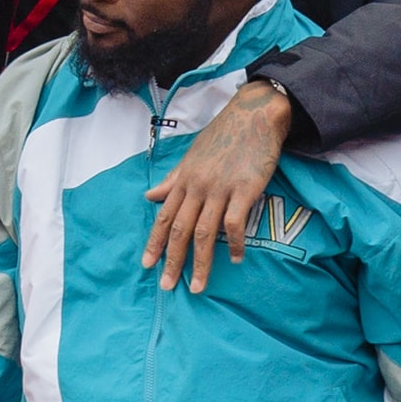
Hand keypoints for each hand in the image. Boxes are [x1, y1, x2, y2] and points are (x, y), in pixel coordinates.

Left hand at [143, 79, 293, 292]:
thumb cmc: (223, 135)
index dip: (154, 243)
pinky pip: (235, 223)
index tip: (146, 265)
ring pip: (204, 233)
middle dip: (172, 261)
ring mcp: (220, 189)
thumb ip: (172, 180)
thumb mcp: (192, 156)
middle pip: (179, 231)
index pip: (162, 218)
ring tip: (198, 286)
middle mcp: (197, 187)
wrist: (254, 114)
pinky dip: (234, 244)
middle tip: (167, 286)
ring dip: (200, 262)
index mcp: (183, 180)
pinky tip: (235, 259)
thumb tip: (150, 196)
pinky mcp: (245, 189)